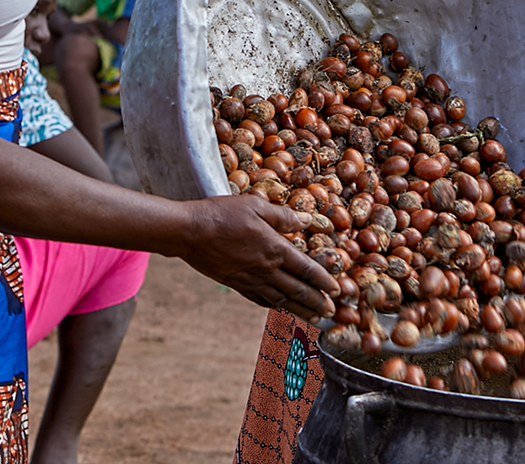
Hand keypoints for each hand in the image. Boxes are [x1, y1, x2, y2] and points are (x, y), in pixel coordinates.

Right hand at [179, 195, 336, 319]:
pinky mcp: (235, 283)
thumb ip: (283, 216)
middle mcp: (265, 268)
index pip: (306, 269)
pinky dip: (273, 306)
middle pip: (297, 290)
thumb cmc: (222, 214)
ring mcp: (250, 279)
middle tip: (330, 312)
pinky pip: (259, 299)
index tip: (335, 289)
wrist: (189, 232)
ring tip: (313, 318)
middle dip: (316, 301)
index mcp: (274, 248)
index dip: (323, 280)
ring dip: (299, 309)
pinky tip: (280, 308)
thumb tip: (307, 220)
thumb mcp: (256, 206)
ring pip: (280, 299)